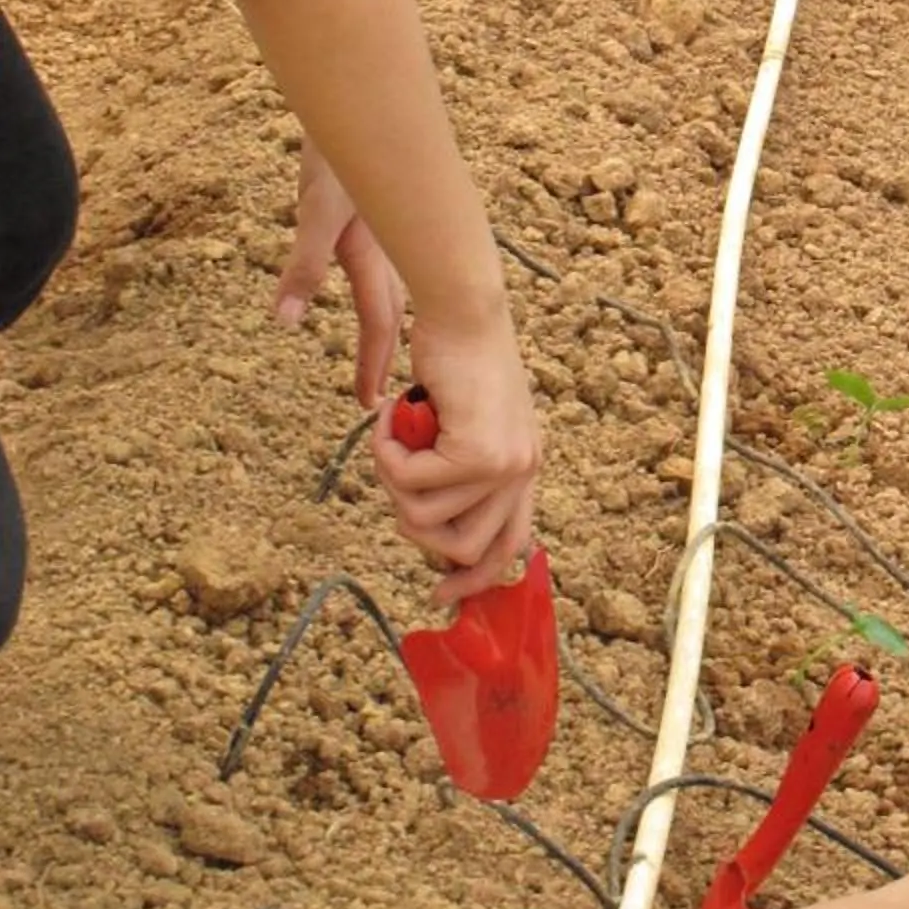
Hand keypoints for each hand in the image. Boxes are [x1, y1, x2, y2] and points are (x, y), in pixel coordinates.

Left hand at [273, 148, 405, 409]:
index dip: (373, 364)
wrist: (355, 108)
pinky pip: (381, 269)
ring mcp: (381, 234)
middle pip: (388, 314)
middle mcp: (386, 251)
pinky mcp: (370, 219)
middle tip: (374, 398)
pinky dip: (379, 294)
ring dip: (383, 328)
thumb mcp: (317, 212)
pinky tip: (370, 290)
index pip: (379, 324)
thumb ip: (304, 265)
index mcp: (376, 257)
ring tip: (379, 354)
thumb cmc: (337, 160)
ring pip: (390, 291)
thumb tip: (285, 320)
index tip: (368, 404)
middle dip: (382, 356)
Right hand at [373, 305, 539, 603]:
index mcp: (524, 467)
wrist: (464, 311)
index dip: (474, 580)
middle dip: (413, 521)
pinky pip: (406, 481)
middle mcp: (523, 470)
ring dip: (392, 478)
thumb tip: (428, 531)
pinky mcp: (476, 452)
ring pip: (423, 518)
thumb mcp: (464, 424)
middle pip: (460, 549)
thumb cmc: (456, 359)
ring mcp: (503, 465)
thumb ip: (459, 474)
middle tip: (396, 471)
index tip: (440, 597)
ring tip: (393, 432)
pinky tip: (389, 414)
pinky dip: (385, 451)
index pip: (509, 548)